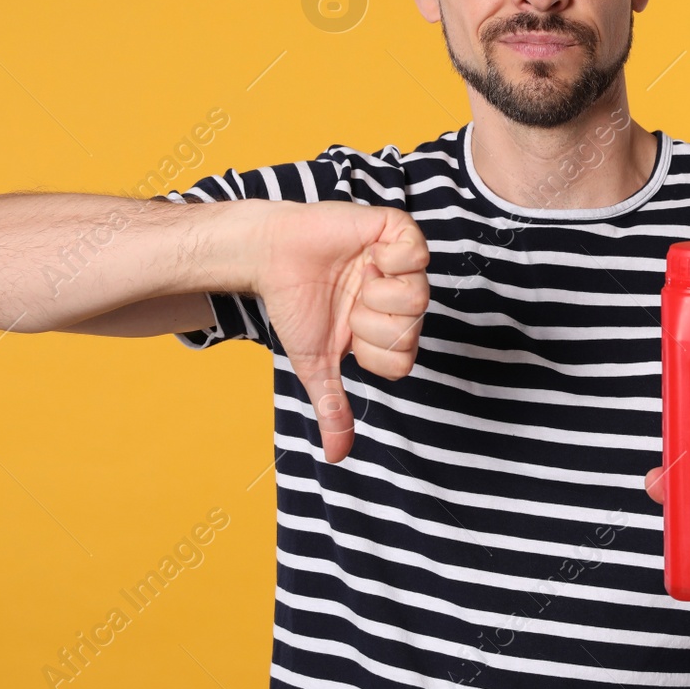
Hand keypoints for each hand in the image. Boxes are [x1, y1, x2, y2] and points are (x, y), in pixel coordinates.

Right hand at [254, 201, 430, 462]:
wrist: (270, 256)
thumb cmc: (296, 305)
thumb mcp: (316, 363)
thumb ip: (333, 406)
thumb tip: (337, 457)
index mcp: (388, 331)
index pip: (403, 362)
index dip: (371, 352)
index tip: (348, 333)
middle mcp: (401, 300)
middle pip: (412, 332)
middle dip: (370, 324)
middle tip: (351, 302)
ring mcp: (402, 265)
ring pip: (419, 296)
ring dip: (376, 293)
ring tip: (359, 276)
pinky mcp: (397, 231)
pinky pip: (417, 253)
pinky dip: (391, 259)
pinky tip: (369, 255)